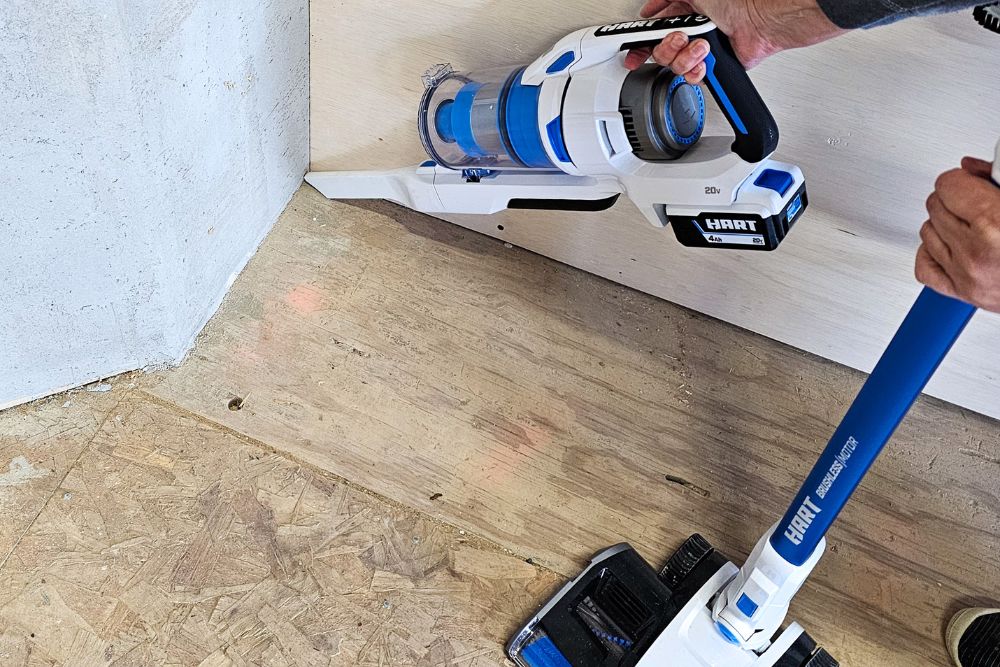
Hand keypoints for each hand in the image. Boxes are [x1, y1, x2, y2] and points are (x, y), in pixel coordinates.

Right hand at [625, 0, 845, 83]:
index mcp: (684, 12)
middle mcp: (692, 32)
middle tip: (680, 38)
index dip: (640, 44)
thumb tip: (650, 7)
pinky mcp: (713, 67)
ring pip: (674, 66)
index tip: (633, 53)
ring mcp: (701, 51)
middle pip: (660, 52)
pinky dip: (696, 70)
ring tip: (702, 45)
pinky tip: (706, 59)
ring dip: (685, 57)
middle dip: (667, 48)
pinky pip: (692, 77)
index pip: (653, 31)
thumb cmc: (738, 1)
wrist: (761, 22)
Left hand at [917, 157, 999, 311]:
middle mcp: (975, 251)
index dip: (962, 179)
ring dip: (946, 225)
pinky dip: (933, 253)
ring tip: (973, 223)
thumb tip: (971, 167)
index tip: (973, 182)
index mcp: (993, 223)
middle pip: (936, 206)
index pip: (947, 185)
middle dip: (956, 199)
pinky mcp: (962, 292)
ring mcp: (966, 274)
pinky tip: (952, 245)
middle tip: (978, 201)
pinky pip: (924, 266)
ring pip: (928, 232)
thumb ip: (999, 175)